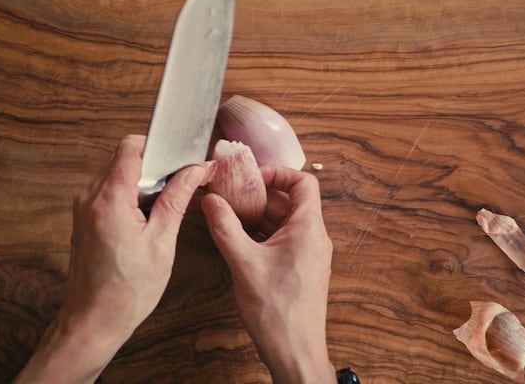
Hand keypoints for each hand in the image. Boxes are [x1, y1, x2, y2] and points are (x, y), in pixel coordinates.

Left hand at [15, 135, 204, 383]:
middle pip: (124, 160)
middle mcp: (90, 198)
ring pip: (116, 176)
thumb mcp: (162, 242)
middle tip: (177, 190)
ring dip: (141, 186)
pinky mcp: (83, 221)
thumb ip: (177, 200)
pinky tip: (145, 223)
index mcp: (110, 199)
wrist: (93, 322)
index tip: (177, 159)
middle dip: (153, 169)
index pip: (130, 147)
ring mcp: (83, 209)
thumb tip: (195, 171)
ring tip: (161, 213)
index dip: (157, 147)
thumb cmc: (127, 291)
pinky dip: (129, 199)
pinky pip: (108, 194)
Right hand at [201, 165, 334, 383]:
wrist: (295, 351)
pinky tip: (240, 241)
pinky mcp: (301, 269)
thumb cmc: (277, 311)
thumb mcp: (243, 263)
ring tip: (231, 216)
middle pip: (291, 201)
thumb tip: (211, 201)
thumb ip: (225, 228)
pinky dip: (264, 234)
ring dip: (260, 216)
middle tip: (232, 195)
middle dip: (260, 195)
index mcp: (308, 228)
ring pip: (286, 222)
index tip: (251, 178)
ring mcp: (309, 254)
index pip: (303, 182)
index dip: (277, 173)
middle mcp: (314, 237)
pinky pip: (285, 240)